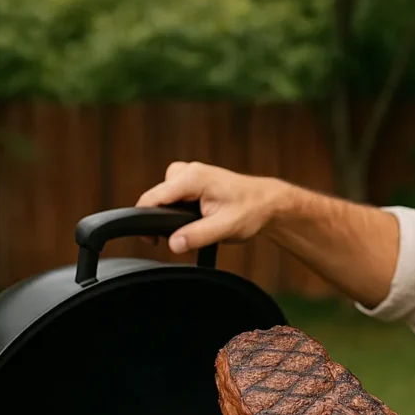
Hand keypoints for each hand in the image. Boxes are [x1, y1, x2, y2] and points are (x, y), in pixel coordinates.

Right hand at [135, 161, 290, 252]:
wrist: (269, 203)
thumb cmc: (252, 210)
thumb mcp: (225, 228)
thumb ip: (197, 236)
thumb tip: (174, 244)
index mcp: (192, 178)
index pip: (153, 197)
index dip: (144, 219)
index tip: (150, 239)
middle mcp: (188, 171)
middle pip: (157, 197)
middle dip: (162, 218)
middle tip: (180, 237)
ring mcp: (191, 174)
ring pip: (166, 197)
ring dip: (173, 214)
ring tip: (196, 225)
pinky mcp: (195, 180)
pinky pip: (176, 195)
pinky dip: (181, 209)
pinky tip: (198, 218)